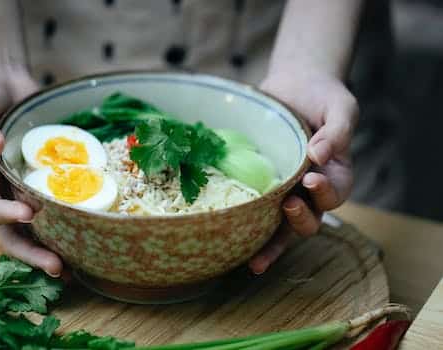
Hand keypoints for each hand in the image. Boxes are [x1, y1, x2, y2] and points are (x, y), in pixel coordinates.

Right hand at [0, 67, 63, 276]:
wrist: (5, 82)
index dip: (4, 215)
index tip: (28, 214)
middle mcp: (1, 191)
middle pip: (13, 231)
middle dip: (34, 253)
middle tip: (58, 267)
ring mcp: (25, 189)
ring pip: (38, 228)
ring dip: (55, 248)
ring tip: (78, 268)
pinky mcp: (47, 181)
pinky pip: (59, 205)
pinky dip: (71, 222)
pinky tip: (93, 234)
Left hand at [248, 71, 357, 273]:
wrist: (296, 84)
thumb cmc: (324, 96)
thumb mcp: (341, 108)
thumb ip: (337, 132)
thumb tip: (318, 156)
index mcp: (336, 175)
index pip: (336, 194)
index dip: (325, 193)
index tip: (311, 178)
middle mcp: (310, 190)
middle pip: (310, 219)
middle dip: (300, 219)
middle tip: (288, 205)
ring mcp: (284, 190)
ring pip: (281, 227)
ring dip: (271, 245)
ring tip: (256, 258)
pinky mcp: (261, 186)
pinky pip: (256, 212)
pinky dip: (248, 232)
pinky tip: (231, 244)